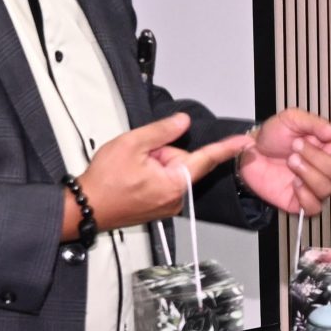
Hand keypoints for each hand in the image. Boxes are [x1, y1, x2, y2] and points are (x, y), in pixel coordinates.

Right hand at [80, 113, 250, 231]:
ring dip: (155, 165)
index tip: (244, 142)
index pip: (206, 159)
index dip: (226, 148)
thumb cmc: (104, 182)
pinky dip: (150, 176)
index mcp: (174, 183)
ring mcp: (167, 205)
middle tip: (139, 158)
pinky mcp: (159, 208)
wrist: (85, 208)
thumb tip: (182, 122)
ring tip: (132, 170)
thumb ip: (161, 131)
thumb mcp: (131, 144)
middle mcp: (175, 198)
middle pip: (183, 163)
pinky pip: (163, 183)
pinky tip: (133, 178)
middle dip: (163, 153)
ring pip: (171, 172)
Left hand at [229, 106, 330, 216]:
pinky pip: (314, 207)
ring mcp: (312, 186)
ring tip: (291, 162)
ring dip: (308, 174)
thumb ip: (315, 123)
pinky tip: (293, 183)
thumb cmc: (270, 136)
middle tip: (296, 147)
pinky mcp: (300, 201)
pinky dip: (305, 196)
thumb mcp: (291, 119)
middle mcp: (321, 168)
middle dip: (316, 158)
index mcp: (326, 148)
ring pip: (327, 189)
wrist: (249, 153)